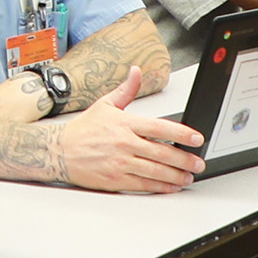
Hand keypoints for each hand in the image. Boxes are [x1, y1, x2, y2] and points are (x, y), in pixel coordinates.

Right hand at [53, 68, 206, 194]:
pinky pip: (143, 184)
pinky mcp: (115, 179)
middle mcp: (124, 143)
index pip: (160, 128)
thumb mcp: (105, 104)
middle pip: (162, 152)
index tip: (196, 138)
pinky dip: (160, 186)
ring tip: (188, 175)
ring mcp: (120, 163)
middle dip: (184, 159)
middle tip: (198, 162)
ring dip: (176, 175)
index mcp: (125, 123)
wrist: (58, 151)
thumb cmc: (83, 130)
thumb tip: (136, 72)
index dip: (182, 134)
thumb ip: (126, 90)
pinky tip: (171, 185)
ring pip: (155, 170)